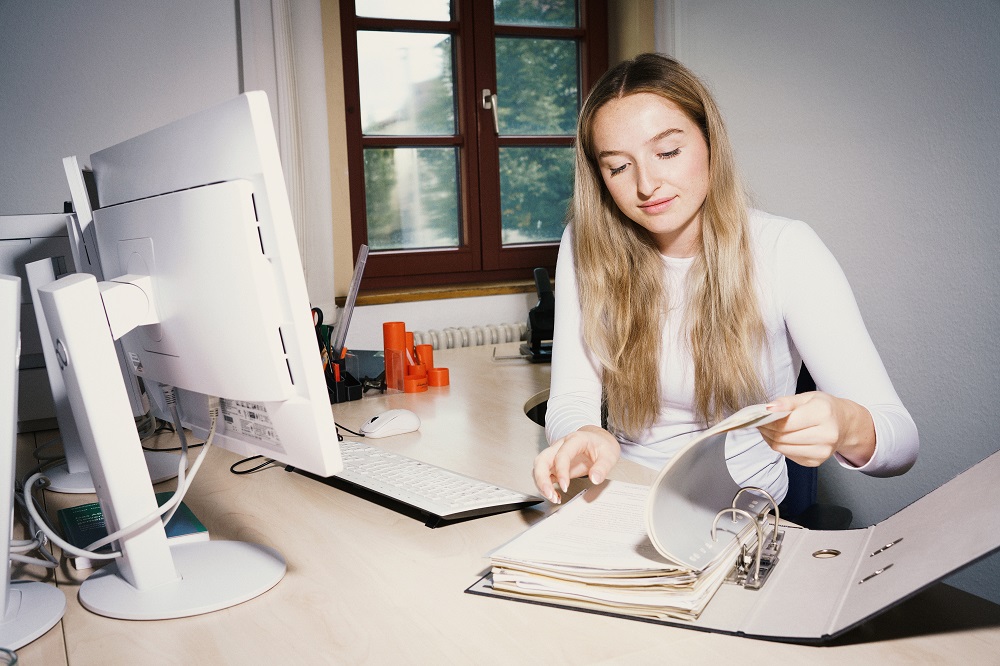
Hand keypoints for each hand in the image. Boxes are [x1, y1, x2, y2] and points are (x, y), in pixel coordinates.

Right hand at [533, 426, 620, 503]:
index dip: (561, 471)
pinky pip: (545, 475)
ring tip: (553, 497)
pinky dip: (546, 486)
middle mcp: (560, 446)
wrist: (599, 440)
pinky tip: (556, 495)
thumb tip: (595, 479)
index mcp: (574, 440)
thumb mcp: (609, 454)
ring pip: (539, 468)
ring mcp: (556, 455)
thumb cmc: (602, 444)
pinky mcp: (555, 465)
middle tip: (550, 494)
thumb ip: (602, 467)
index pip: (561, 455)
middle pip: (542, 460)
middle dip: (542, 479)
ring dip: (542, 484)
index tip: (565, 486)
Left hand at [758, 392, 875, 467]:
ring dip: (770, 439)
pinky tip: (780, 437)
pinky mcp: (816, 462)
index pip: (786, 423)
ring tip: (768, 429)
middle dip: (766, 429)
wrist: (844, 424)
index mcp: (823, 413)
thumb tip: (768, 409)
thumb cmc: (825, 408)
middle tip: (760, 422)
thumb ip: (786, 402)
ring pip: (782, 448)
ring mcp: (822, 451)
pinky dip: (779, 446)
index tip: (759, 416)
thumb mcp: (808, 397)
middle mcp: (826, 434)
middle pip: (783, 437)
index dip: (768, 420)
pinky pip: (788, 455)